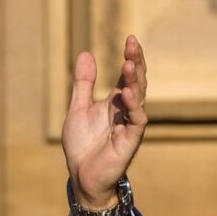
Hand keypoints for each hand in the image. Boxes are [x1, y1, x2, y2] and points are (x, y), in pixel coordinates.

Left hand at [62, 35, 147, 210]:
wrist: (82, 177)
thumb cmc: (82, 146)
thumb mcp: (78, 109)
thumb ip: (83, 84)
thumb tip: (86, 53)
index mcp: (116, 103)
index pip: (126, 76)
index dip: (130, 58)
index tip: (130, 39)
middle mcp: (126, 111)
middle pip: (136, 82)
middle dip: (135, 63)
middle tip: (132, 44)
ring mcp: (130, 125)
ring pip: (138, 98)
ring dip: (134, 80)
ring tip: (129, 63)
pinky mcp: (130, 140)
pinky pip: (136, 120)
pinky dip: (132, 106)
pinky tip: (126, 93)